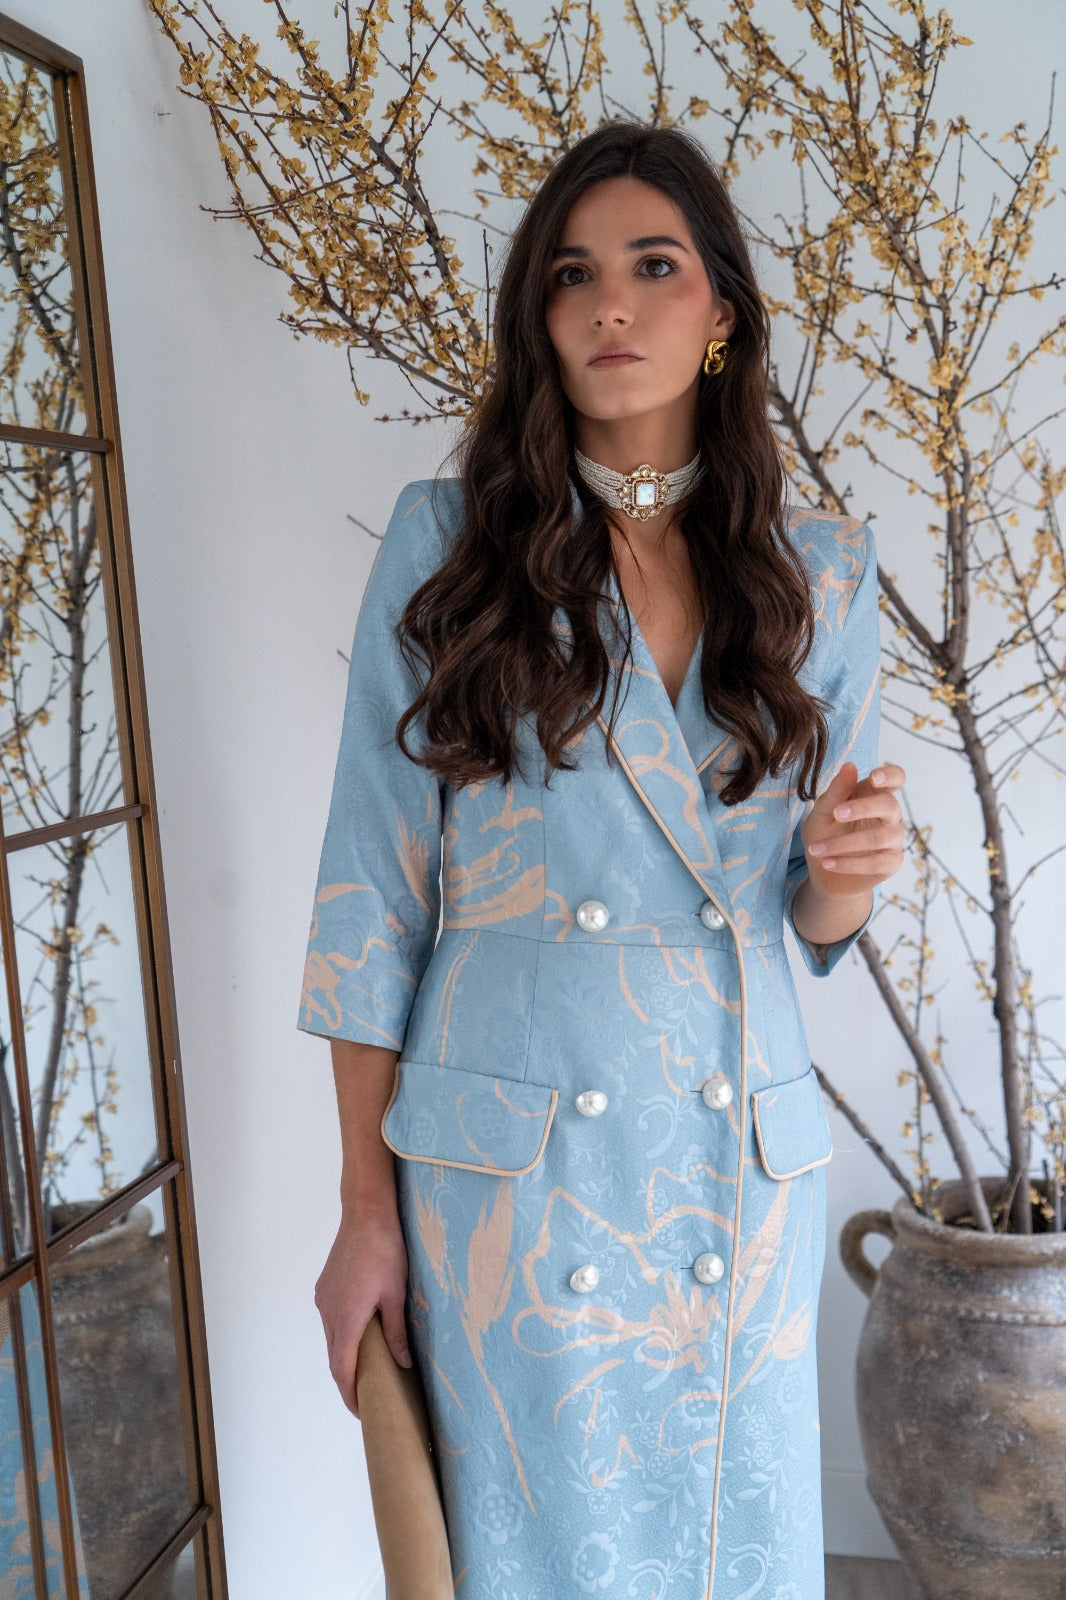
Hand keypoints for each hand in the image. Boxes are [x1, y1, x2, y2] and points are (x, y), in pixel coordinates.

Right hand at [314, 1205, 411, 1417]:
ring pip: (332, 1339)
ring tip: (367, 1370)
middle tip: (368, 1398)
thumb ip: (396, 1332)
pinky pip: (331, 1320)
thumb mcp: (397, 1294)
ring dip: (345, 1357)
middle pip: (334, 1357)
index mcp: (347, 1318)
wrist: (366, 1214)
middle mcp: (328, 1312)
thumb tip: (403, 1364)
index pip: (342, 1369)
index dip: (350, 1394)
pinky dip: (342, 1336)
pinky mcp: (325, 1288)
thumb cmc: (386, 1251)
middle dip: (348, 1381)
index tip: (362, 1413)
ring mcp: (323, 1299)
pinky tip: (360, 1336)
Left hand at [801, 759, 906, 897]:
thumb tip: (850, 765)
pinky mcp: (892, 862)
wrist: (822, 871)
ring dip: (845, 843)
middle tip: (836, 814)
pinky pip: (878, 862)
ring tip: (818, 849)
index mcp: (873, 795)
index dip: (890, 775)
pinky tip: (828, 863)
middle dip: (863, 808)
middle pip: (889, 805)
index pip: (896, 778)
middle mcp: (888, 815)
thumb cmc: (824, 833)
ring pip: (881, 837)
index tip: (874, 777)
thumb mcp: (822, 811)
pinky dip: (850, 863)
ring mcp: (893, 839)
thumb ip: (836, 790)